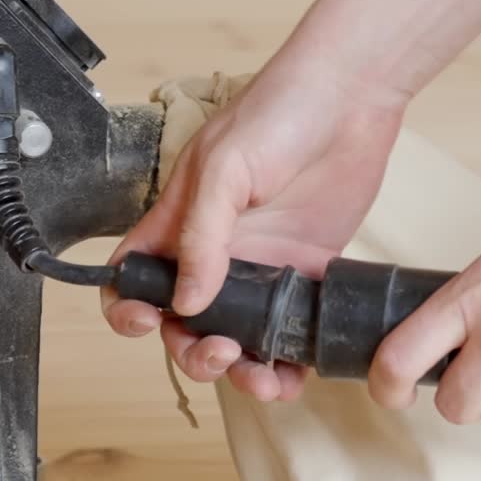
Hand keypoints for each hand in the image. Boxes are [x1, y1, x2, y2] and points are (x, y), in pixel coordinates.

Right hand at [104, 49, 405, 400]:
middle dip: (194, 353)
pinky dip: (286, 365)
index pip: (133, 278)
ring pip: (235, 341)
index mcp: (178, 225)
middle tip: (220, 351)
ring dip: (241, 372)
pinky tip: (294, 376)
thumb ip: (200, 236)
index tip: (145, 322)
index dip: (128, 309)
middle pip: (183, 326)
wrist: (353, 99)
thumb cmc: (279, 111)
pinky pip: (286, 336)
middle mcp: (214, 256)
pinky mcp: (303, 280)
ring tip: (264, 380)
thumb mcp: (224, 167)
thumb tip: (188, 301)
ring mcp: (260, 272)